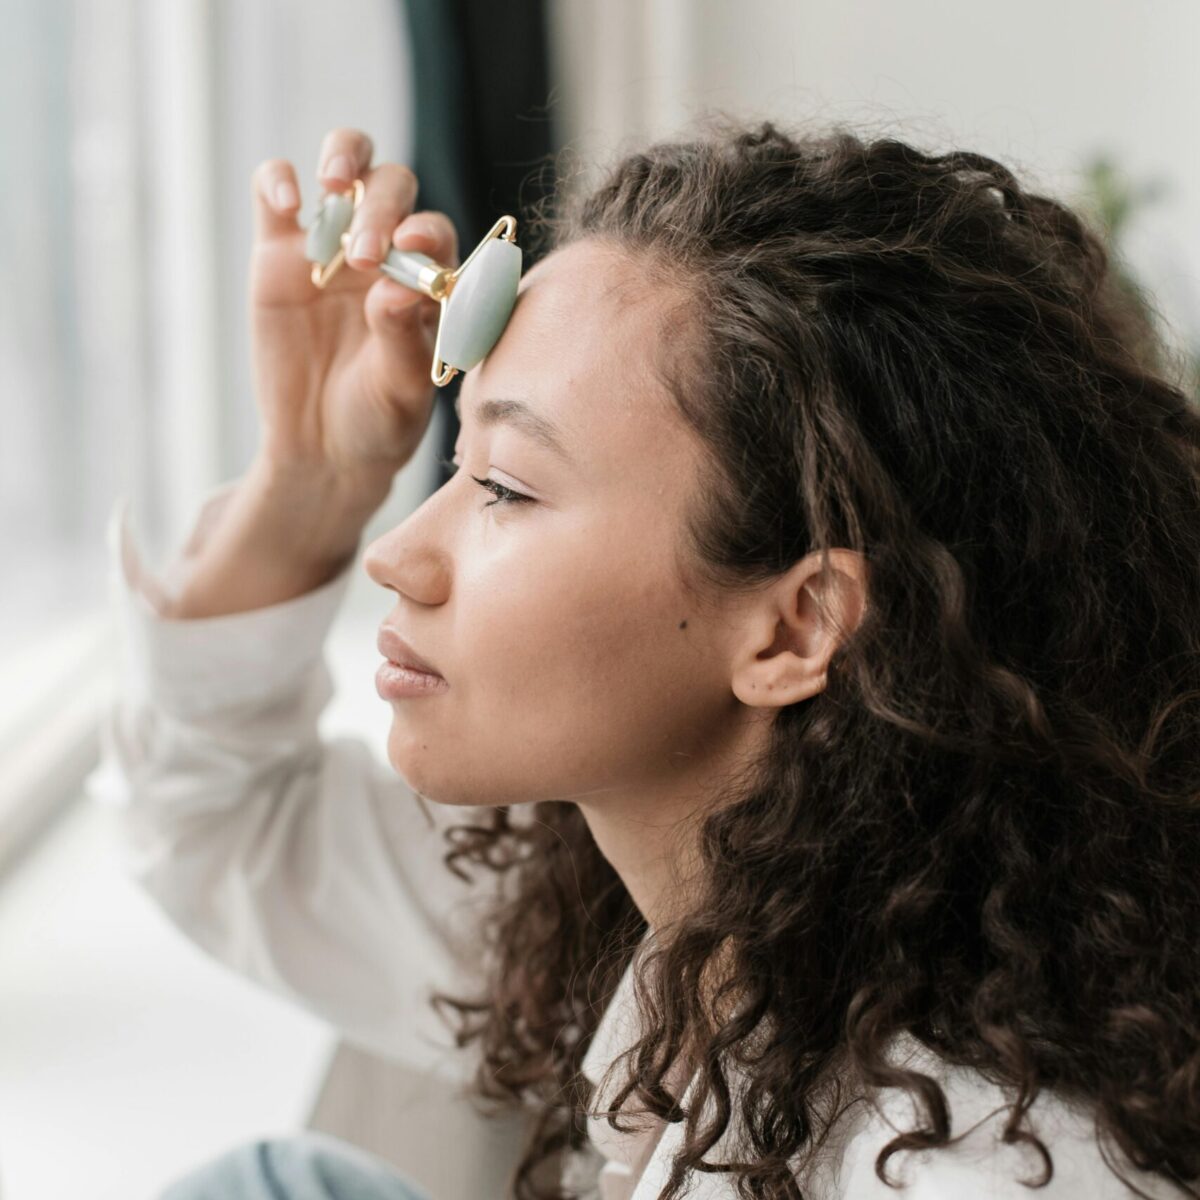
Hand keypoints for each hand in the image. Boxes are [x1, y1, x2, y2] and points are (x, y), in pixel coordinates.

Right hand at [247, 127, 458, 498]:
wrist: (325, 447)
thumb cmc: (380, 418)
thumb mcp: (401, 390)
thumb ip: (403, 338)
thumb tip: (397, 288)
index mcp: (428, 278)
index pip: (434, 232)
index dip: (425, 231)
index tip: (412, 247)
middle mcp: (387, 250)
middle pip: (393, 186)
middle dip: (382, 206)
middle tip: (366, 255)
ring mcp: (334, 243)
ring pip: (345, 164)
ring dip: (343, 157)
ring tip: (333, 184)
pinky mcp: (278, 250)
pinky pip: (275, 192)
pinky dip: (278, 180)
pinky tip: (288, 202)